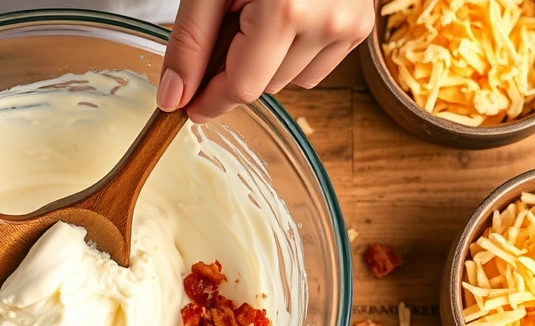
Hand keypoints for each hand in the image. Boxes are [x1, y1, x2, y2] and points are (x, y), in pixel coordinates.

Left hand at [158, 0, 373, 121]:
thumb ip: (190, 43)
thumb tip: (174, 98)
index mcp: (286, 10)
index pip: (242, 88)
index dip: (209, 102)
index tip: (187, 106)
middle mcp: (327, 22)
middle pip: (263, 87)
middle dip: (236, 70)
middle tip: (227, 27)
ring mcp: (349, 26)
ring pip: (289, 81)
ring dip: (266, 64)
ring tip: (259, 16)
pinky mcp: (360, 28)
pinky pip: (315, 68)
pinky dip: (293, 54)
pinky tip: (286, 21)